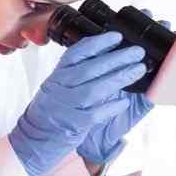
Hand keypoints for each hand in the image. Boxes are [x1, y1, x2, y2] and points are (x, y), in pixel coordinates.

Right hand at [8, 32, 146, 175]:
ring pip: (94, 89)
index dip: (97, 43)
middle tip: (138, 52)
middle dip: (117, 58)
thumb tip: (107, 53)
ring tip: (140, 69)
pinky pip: (95, 114)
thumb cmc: (55, 109)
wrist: (35, 139)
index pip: (77, 53)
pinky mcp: (73, 125)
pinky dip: (110, 107)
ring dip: (119, 78)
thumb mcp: (60, 85)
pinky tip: (124, 101)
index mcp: (58, 75)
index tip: (117, 36)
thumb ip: (78, 71)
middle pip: (90, 68)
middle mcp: (59, 87)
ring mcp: (65, 106)